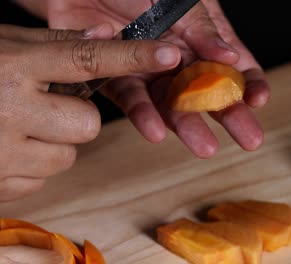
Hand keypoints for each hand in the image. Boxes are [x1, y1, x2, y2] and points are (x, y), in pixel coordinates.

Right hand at [0, 25, 180, 200]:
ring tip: (17, 126)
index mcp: (12, 66)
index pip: (87, 58)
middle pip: (87, 125)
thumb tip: (105, 36)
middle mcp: (8, 110)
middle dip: (74, 118)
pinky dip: (32, 166)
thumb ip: (52, 46)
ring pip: (68, 157)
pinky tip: (5, 147)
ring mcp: (0, 153)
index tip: (171, 53)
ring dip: (53, 143)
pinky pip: (42, 180)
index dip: (133, 55)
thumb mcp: (0, 47)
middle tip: (43, 105)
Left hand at [46, 0, 270, 157]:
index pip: (233, 65)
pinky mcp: (114, 76)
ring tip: (205, 147)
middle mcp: (178, 58)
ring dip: (189, 126)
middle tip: (250, 139)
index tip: (257, 99)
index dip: (249, 83)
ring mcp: (148, 70)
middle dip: (232, 116)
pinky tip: (156, 131)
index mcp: (200, 37)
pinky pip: (131, 99)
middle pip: (210, 92)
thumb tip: (231, 58)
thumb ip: (202, 27)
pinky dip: (143, 115)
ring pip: (173, 104)